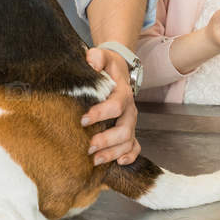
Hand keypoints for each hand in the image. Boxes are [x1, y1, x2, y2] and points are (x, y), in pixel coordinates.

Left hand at [82, 47, 139, 165]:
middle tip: (89, 147)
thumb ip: (97, 57)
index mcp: (122, 93)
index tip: (83, 120)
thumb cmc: (107, 66)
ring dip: (113, 152)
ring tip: (95, 160)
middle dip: (107, 140)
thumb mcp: (102, 56)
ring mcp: (130, 122)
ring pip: (128, 141)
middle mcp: (129, 110)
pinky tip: (118, 162)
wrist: (118, 71)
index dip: (101, 114)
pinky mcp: (128, 129)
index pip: (115, 106)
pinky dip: (130, 156)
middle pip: (124, 129)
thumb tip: (92, 61)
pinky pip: (135, 147)